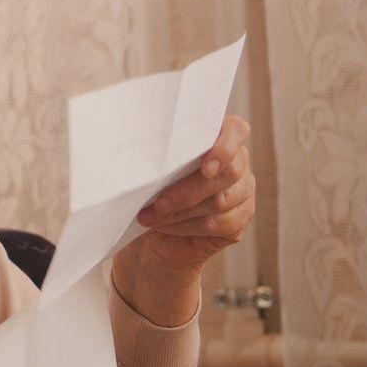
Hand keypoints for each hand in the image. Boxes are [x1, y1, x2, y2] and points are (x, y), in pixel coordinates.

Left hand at [110, 115, 255, 325]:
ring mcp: (243, 195)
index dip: (223, 144)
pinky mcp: (238, 223)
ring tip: (148, 216)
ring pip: (219, 201)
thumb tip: (123, 142)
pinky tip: (160, 228)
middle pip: (227, 172)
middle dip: (186, 188)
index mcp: (220, 136)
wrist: (148, 236)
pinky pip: (218, 226)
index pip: (234, 130)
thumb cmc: (143, 191)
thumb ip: (150, 154)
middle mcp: (238, 164)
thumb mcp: (144, 168)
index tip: (204, 160)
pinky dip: (185, 227)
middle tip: (153, 201)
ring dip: (179, 211)